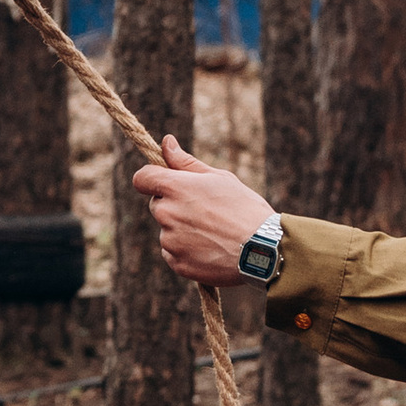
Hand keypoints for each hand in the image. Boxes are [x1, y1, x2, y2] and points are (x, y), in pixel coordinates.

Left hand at [130, 134, 273, 285]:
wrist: (263, 249)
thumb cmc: (244, 208)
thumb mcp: (219, 178)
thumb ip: (186, 163)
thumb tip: (167, 142)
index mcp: (175, 188)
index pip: (142, 178)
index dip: (151, 179)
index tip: (162, 182)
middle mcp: (167, 213)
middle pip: (157, 205)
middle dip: (173, 205)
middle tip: (204, 211)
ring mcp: (170, 241)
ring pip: (167, 231)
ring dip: (182, 230)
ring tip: (213, 233)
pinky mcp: (177, 264)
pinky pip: (173, 253)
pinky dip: (187, 251)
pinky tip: (211, 249)